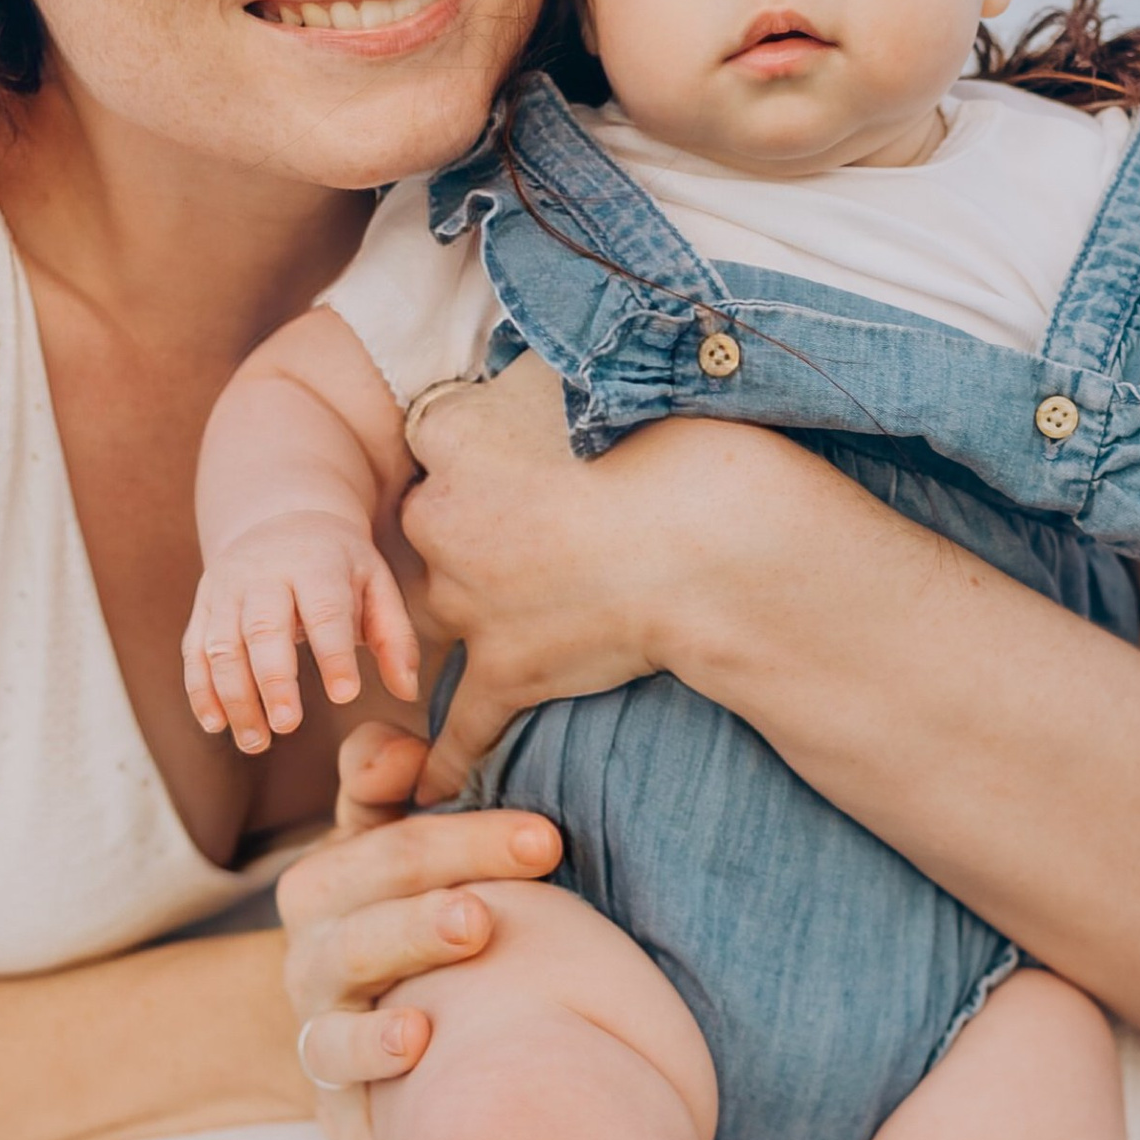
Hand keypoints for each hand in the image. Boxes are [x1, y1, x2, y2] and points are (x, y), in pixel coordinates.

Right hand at [184, 516, 420, 753]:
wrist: (280, 518)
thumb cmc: (339, 566)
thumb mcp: (376, 584)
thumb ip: (395, 637)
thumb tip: (407, 690)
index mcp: (316, 564)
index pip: (324, 611)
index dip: (333, 653)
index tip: (345, 696)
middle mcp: (264, 574)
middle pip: (263, 628)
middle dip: (274, 680)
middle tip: (288, 726)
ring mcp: (226, 590)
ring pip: (221, 646)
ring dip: (235, 697)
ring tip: (256, 742)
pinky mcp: (203, 608)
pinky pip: (194, 651)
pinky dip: (200, 691)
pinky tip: (216, 725)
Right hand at [277, 725, 561, 1139]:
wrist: (362, 1000)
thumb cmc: (401, 898)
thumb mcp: (388, 833)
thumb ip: (384, 782)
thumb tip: (395, 740)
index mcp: (336, 880)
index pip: (384, 845)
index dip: (457, 837)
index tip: (548, 841)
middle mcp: (315, 956)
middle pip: (356, 932)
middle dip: (420, 921)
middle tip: (488, 919)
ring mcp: (319, 1034)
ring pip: (330, 1036)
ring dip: (375, 1041)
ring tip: (423, 1036)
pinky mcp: (336, 1110)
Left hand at [402, 355, 787, 795]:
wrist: (711, 543)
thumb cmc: (668, 443)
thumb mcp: (590, 368)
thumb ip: (541, 361)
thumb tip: (529, 353)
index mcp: (452, 436)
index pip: (439, 433)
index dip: (481, 444)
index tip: (524, 452)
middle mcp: (441, 518)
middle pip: (434, 522)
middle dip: (474, 528)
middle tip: (540, 528)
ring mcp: (468, 603)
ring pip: (446, 608)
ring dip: (476, 611)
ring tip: (532, 609)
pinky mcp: (506, 672)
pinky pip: (461, 725)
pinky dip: (445, 758)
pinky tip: (428, 785)